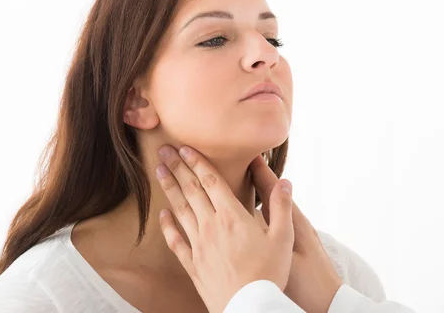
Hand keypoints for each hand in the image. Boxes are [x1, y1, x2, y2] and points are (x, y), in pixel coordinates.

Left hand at [155, 145, 294, 312]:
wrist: (249, 307)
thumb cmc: (269, 273)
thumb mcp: (284, 238)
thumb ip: (282, 207)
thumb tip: (285, 182)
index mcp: (232, 216)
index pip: (211, 181)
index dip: (197, 162)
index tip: (185, 148)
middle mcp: (211, 225)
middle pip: (191, 190)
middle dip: (177, 167)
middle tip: (164, 150)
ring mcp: (199, 244)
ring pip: (180, 209)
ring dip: (169, 188)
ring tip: (159, 171)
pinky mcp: (193, 263)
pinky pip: (175, 240)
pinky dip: (167, 225)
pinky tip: (162, 214)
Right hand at [249, 155, 343, 312]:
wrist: (327, 305)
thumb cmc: (308, 284)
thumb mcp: (288, 255)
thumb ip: (277, 225)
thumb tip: (267, 195)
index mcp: (292, 221)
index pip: (272, 188)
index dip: (258, 169)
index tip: (244, 151)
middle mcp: (292, 223)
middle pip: (269, 193)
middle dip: (252, 176)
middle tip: (234, 160)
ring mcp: (290, 235)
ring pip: (267, 207)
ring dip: (252, 193)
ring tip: (233, 182)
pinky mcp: (288, 246)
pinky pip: (267, 222)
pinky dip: (254, 212)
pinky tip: (243, 216)